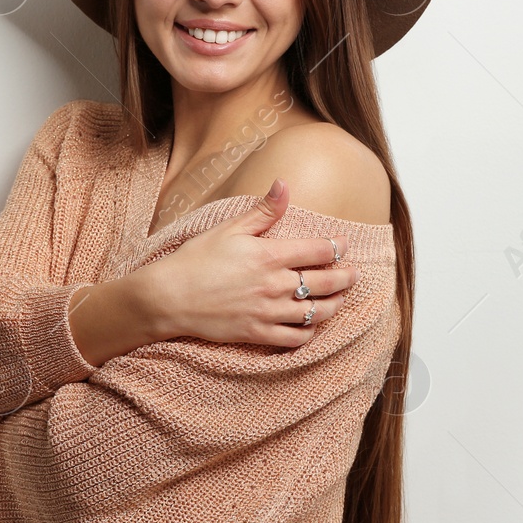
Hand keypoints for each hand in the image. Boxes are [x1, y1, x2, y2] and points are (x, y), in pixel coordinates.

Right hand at [138, 178, 360, 348]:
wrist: (169, 296)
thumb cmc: (196, 259)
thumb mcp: (229, 228)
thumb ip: (263, 210)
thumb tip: (284, 183)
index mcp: (270, 255)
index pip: (319, 251)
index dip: (338, 246)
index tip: (343, 244)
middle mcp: (275, 285)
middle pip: (326, 282)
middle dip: (346, 277)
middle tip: (354, 273)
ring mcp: (268, 312)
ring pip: (317, 312)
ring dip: (334, 305)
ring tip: (339, 299)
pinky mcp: (258, 333)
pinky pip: (296, 338)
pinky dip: (310, 332)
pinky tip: (311, 325)